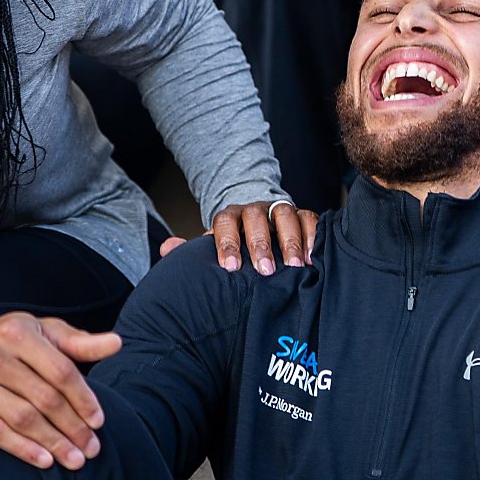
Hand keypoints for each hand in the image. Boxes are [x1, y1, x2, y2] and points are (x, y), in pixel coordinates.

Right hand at [0, 312, 122, 468]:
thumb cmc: (10, 344)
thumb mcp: (43, 334)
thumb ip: (79, 343)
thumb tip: (117, 343)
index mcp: (17, 332)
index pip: (61, 372)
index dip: (84, 399)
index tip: (99, 422)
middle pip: (44, 399)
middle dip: (73, 428)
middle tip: (92, 449)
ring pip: (23, 419)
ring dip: (53, 443)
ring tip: (74, 460)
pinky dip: (22, 449)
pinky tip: (44, 460)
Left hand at [201, 199, 317, 275]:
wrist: (260, 230)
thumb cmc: (236, 248)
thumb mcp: (215, 249)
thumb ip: (192, 251)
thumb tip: (167, 249)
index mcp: (229, 216)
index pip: (225, 222)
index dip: (227, 243)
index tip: (231, 268)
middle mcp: (254, 210)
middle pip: (255, 218)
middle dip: (260, 243)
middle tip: (265, 270)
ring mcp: (279, 210)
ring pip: (285, 215)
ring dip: (290, 240)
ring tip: (294, 266)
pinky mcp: (303, 214)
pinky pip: (310, 218)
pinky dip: (312, 235)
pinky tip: (313, 257)